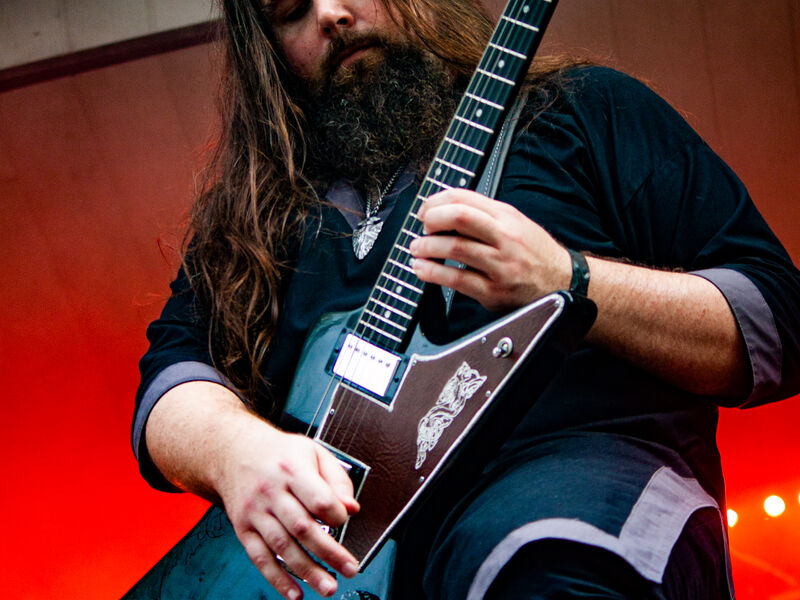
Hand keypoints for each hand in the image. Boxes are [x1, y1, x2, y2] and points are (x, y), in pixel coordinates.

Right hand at [217, 420, 359, 599]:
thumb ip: (336, 480)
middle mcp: (272, 492)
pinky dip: (277, 578)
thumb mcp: (313, 452)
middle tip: (349, 569)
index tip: (344, 519)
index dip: (336, 514)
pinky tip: (294, 593)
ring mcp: (255, 512)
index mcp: (292, 469)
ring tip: (328, 587)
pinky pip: (259, 558)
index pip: (318, 499)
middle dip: (329, 552)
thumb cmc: (279, 453)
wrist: (233, 452)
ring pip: (282, 547)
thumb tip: (351, 508)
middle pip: (302, 528)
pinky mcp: (243, 528)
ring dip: (307, 571)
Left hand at [410, 189, 571, 311]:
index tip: (425, 210)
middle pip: (459, 218)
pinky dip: (433, 273)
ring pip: (455, 249)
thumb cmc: (534, 253)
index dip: (436, 202)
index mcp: (507, 216)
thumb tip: (442, 209)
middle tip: (421, 228)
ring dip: (427, 248)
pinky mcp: (493, 291)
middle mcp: (505, 237)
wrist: (563, 283)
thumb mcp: (515, 223)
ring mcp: (500, 265)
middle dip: (431, 220)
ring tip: (416, 249)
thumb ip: (483, 214)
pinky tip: (422, 269)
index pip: (464, 198)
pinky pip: (456, 280)